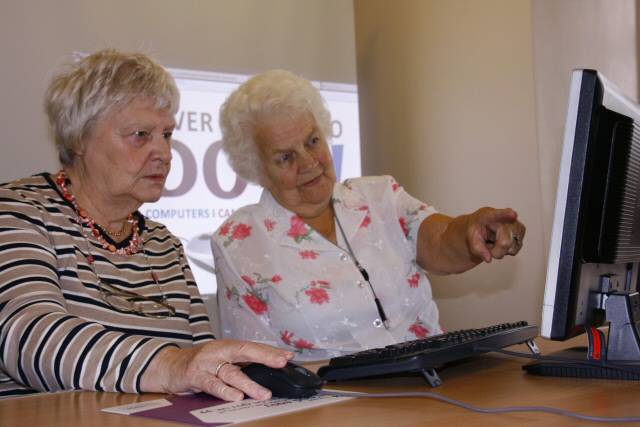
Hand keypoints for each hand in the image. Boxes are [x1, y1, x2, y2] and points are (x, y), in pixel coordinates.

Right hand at [142, 339, 293, 400]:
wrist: (169, 366)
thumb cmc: (200, 364)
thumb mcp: (221, 359)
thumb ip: (240, 363)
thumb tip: (268, 370)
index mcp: (227, 346)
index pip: (253, 347)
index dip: (270, 352)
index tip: (288, 356)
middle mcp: (219, 351)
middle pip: (245, 351)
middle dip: (265, 357)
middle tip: (281, 363)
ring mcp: (206, 362)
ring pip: (231, 372)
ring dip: (248, 384)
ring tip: (263, 393)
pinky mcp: (195, 376)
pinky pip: (212, 384)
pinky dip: (225, 391)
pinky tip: (236, 397)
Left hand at [466, 207, 525, 262]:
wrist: (480, 227)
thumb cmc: (476, 230)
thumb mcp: (470, 239)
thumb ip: (478, 249)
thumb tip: (488, 258)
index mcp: (487, 215)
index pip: (496, 215)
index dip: (506, 214)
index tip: (513, 214)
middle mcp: (503, 217)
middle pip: (505, 242)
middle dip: (497, 251)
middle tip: (489, 248)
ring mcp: (514, 223)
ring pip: (513, 247)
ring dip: (502, 251)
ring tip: (494, 242)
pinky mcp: (521, 230)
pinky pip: (516, 248)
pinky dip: (508, 250)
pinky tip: (501, 243)